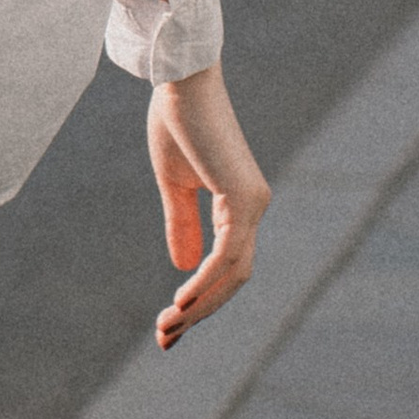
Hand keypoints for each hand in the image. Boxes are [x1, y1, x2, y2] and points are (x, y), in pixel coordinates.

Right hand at [148, 65, 270, 349]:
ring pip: (234, 274)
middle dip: (200, 312)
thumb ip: (182, 223)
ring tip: (167, 327)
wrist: (181, 79)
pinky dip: (206, 281)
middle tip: (164, 339)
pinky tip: (182, 300)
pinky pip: (228, 254)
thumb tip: (183, 267)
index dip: (200, 298)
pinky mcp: (243, 197)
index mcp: (239, 203)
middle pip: (234, 279)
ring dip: (200, 305)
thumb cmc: (176, 120)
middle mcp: (254, 207)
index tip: (168, 324)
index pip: (227, 266)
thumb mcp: (174, 183)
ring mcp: (253, 203)